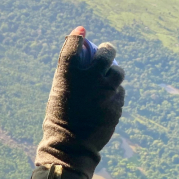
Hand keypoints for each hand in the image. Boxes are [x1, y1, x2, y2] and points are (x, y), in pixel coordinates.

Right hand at [35, 26, 124, 177]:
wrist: (70, 145)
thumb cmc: (59, 118)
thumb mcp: (58, 92)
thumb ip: (69, 73)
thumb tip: (82, 56)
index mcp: (70, 74)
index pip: (74, 45)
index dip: (77, 36)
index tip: (81, 32)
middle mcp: (90, 78)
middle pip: (106, 53)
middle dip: (107, 50)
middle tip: (106, 51)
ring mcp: (106, 91)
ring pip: (119, 72)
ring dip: (114, 72)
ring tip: (108, 79)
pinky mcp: (117, 103)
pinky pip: (119, 91)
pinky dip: (114, 92)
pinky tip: (106, 100)